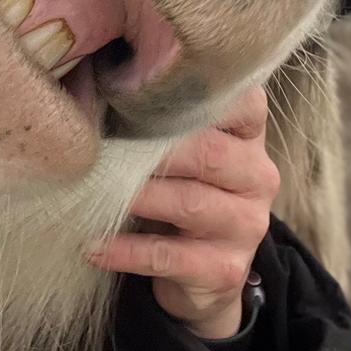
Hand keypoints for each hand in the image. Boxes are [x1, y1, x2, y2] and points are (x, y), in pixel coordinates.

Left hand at [86, 86, 278, 337]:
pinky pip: (170, 256)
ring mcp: (247, 225)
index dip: (199, 93)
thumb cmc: (179, 185)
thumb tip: (93, 80)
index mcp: (249, 134)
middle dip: (152, 148)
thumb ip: (158, 114)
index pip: (243, 101)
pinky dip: (127, 250)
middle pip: (208, 152)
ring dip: (138, 196)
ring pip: (190, 204)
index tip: (146, 87)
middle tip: (103, 142)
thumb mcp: (179, 147)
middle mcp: (257, 175)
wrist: (200, 271)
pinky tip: (94, 245)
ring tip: (96, 190)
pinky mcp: (225, 269)